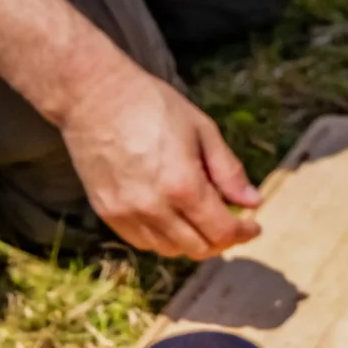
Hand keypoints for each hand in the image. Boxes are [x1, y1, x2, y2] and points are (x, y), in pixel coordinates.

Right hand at [58, 66, 260, 259]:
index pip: (222, 231)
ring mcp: (126, 213)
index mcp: (183, 185)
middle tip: (229, 222)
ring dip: (191, 241)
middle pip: (198, 248)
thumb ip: (229, 171)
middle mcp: (154, 208)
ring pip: (169, 250)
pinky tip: (170, 217)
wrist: (94, 96)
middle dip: (221, 239)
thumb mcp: (202, 129)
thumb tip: (253, 202)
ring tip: (200, 218)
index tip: (253, 226)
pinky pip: (142, 242)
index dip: (244, 233)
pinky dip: (162, 238)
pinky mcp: (106, 213)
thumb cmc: (152, 105)